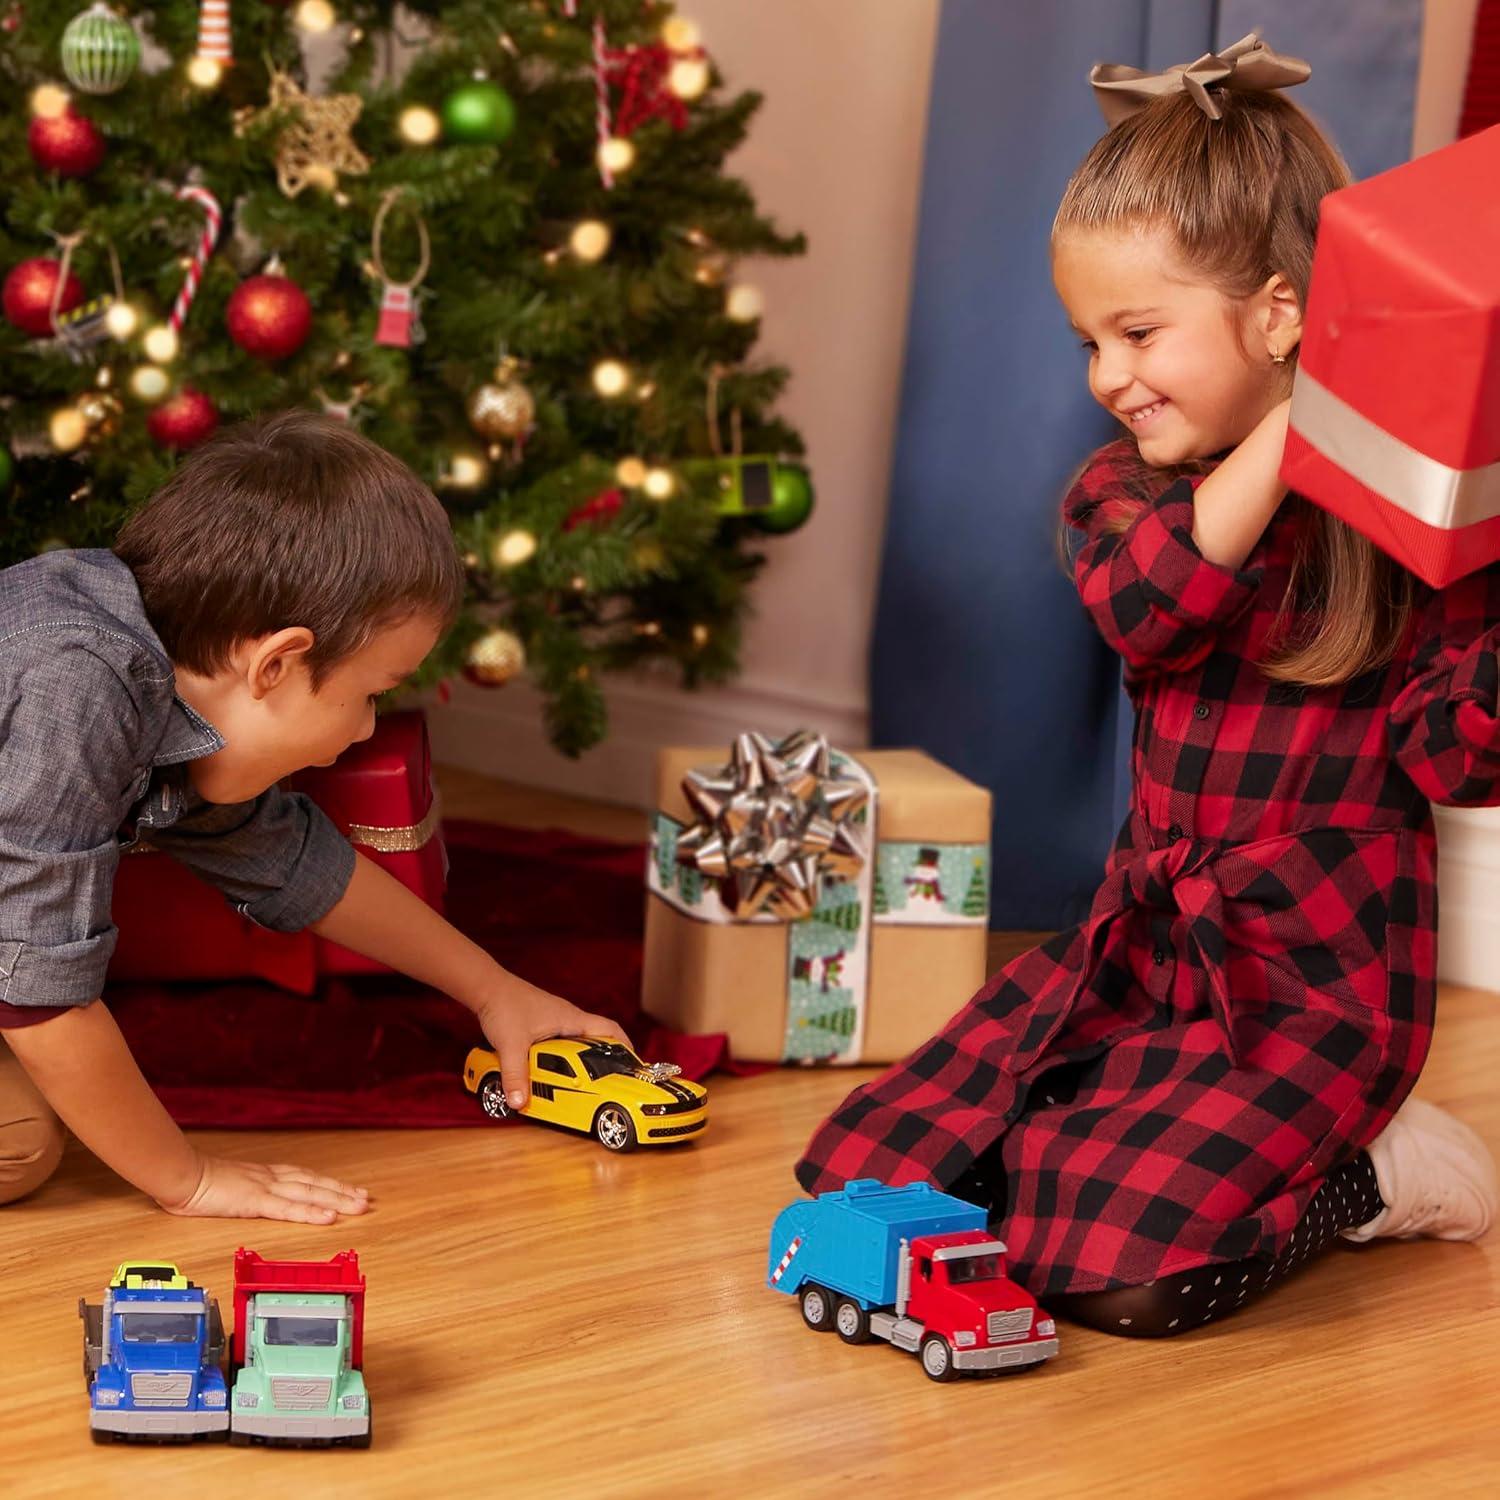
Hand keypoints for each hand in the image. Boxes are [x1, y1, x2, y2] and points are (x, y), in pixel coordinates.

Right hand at [158, 1153, 370, 1224]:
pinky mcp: (256, 1201)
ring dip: (337, 1200)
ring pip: (309, 1194)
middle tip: (366, 1198)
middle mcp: (272, 1178)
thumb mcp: (230, 1187)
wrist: (181, 1174)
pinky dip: (311, 1213)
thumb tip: (251, 1197)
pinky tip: (328, 1217)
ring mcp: (266, 1188)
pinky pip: (288, 1209)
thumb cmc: (199, 1181)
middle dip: (342, 1192)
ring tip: (358, 1205)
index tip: (350, 1189)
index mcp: (267, 1175)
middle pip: (315, 1184)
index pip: (307, 1178)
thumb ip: (246, 1191)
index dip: (330, 1185)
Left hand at [476, 977, 632, 1109]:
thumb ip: (515, 1076)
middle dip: (606, 1058)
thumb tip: (519, 1103)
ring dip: (584, 1057)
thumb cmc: (504, 1006)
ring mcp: (556, 1020)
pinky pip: (563, 1041)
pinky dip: (566, 1055)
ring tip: (586, 1080)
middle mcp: (568, 1019)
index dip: (625, 1046)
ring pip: (579, 1040)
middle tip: (611, 1080)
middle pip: (597, 1038)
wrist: (486, 987)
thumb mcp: (511, 1045)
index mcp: (571, 1019)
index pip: (609, 1029)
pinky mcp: (543, 1023)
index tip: (634, 1064)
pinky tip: (556, 1069)